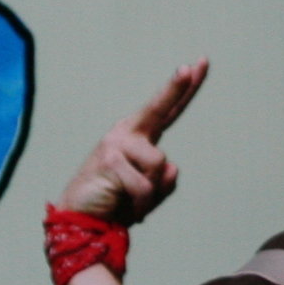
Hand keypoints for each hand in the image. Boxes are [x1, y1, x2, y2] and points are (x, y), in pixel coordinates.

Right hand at [57, 61, 207, 222]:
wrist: (83, 220)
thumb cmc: (118, 202)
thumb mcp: (151, 193)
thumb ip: (165, 180)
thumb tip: (170, 166)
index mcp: (142, 137)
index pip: (169, 110)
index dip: (184, 88)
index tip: (200, 63)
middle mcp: (129, 133)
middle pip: (159, 108)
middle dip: (176, 87)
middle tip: (189, 67)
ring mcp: (117, 143)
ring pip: (159, 164)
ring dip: (152, 193)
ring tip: (131, 200)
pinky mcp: (110, 158)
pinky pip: (145, 186)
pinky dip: (141, 204)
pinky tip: (124, 206)